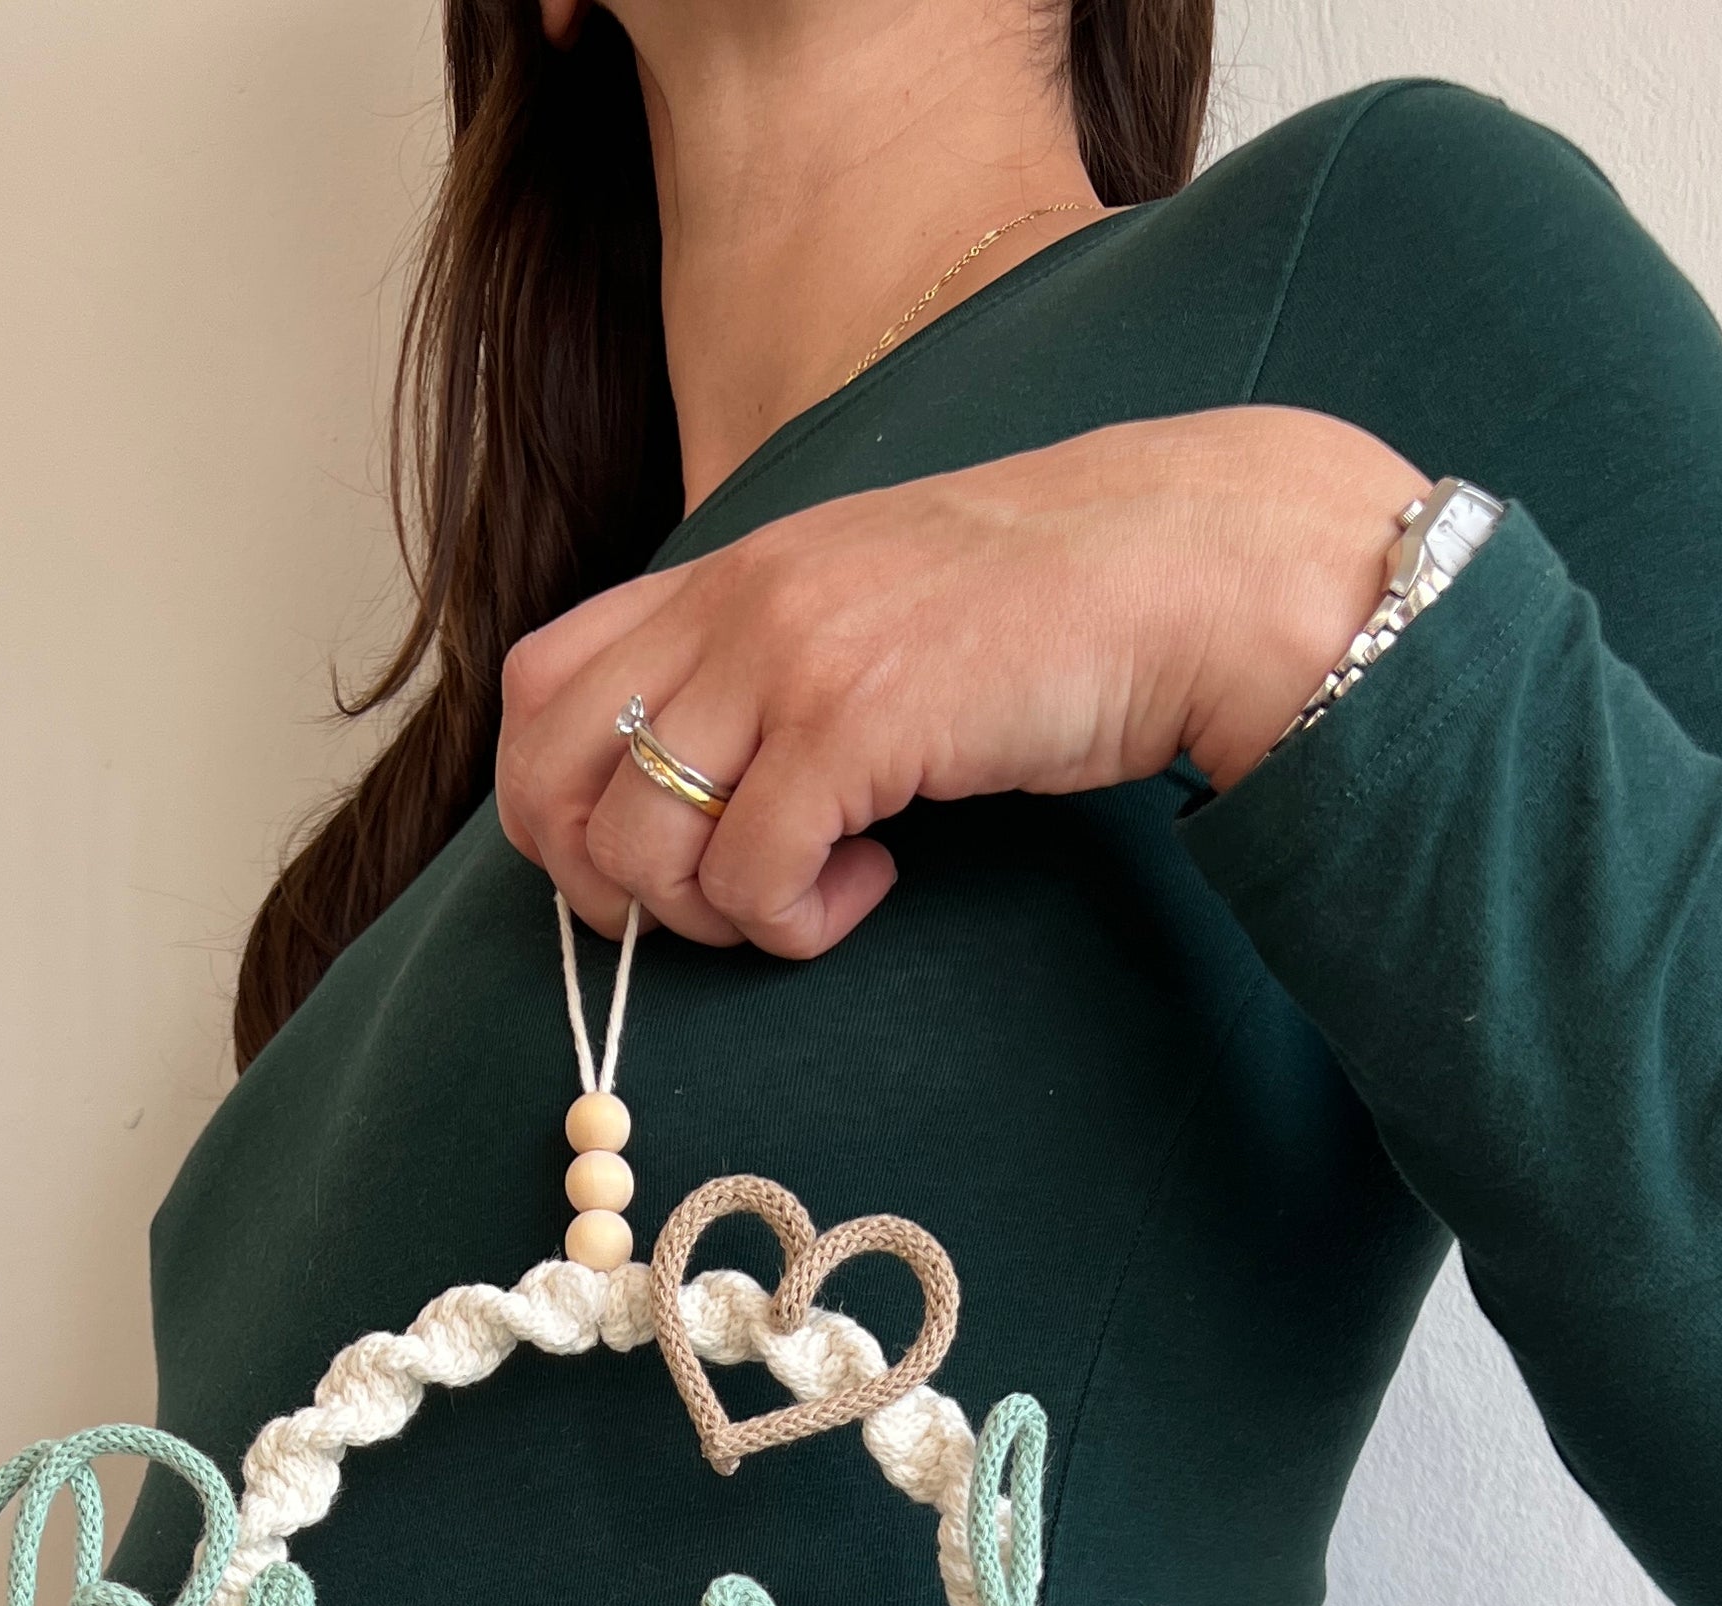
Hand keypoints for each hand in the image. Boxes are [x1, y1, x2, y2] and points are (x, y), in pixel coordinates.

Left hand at [498, 407, 1427, 957]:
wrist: (1183, 568)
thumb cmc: (1038, 613)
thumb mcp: (864, 613)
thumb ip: (764, 670)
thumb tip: (684, 788)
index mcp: (726, 573)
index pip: (538, 687)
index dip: (555, 804)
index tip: (646, 859)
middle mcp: (734, 602)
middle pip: (553, 780)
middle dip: (606, 886)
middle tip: (714, 905)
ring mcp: (789, 655)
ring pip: (642, 846)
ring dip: (718, 915)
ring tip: (818, 889)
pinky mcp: (856, 722)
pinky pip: (752, 877)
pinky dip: (798, 921)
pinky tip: (872, 885)